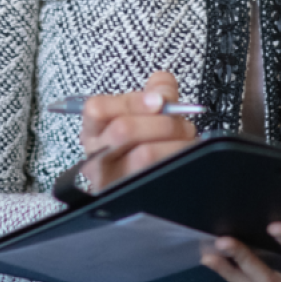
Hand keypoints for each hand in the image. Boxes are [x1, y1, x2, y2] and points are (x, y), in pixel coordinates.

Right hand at [78, 71, 196, 190]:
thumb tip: (162, 83)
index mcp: (93, 132)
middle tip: (181, 124)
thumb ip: (155, 92)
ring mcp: (113, 181)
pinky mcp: (134, 198)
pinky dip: (181, 159)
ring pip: (145, 154)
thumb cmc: (141, 148)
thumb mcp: (143, 116)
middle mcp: (96, 157)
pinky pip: (162, 175)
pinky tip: (187, 156)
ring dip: (176, 142)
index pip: (97, 109)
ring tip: (186, 141)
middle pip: (123, 130)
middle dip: (162, 122)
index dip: (132, 101)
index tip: (159, 100)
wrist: (151, 192)